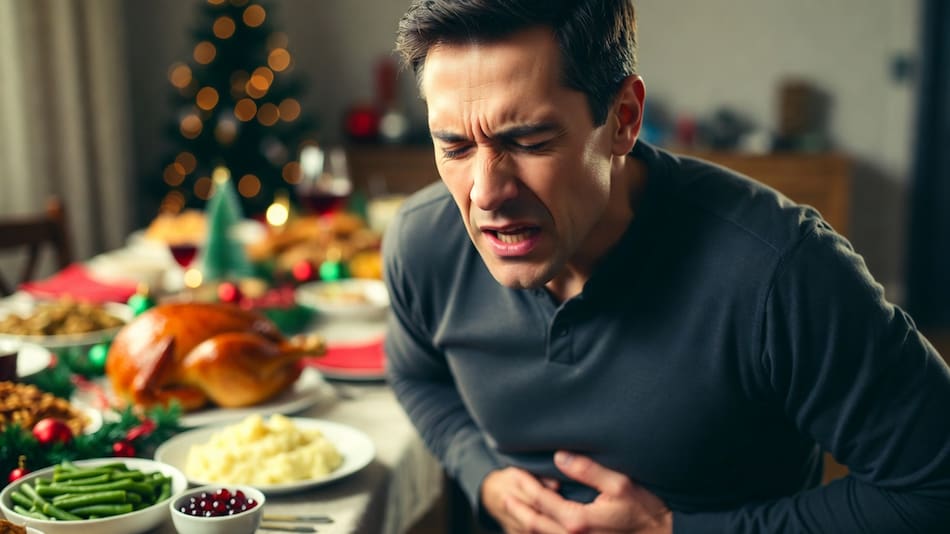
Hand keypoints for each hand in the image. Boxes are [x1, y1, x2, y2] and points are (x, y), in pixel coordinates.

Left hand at [482, 453, 671, 533]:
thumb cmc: (646, 508)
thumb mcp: (620, 483)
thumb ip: (588, 470)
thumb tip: (559, 456)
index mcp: (578, 521)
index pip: (541, 501)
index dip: (526, 485)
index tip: (515, 470)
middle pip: (534, 522)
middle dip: (518, 504)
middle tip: (504, 489)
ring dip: (523, 520)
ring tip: (511, 504)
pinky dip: (538, 532)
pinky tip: (534, 524)